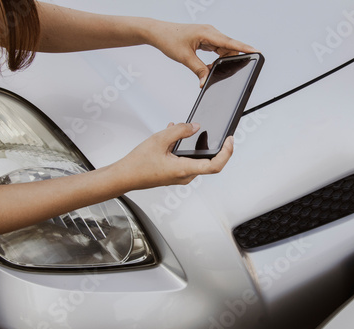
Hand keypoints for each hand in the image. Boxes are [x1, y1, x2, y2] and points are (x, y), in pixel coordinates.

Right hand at [111, 123, 233, 190]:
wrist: (124, 177)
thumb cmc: (137, 164)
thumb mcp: (159, 140)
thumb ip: (180, 131)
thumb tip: (195, 126)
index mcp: (184, 169)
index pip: (215, 166)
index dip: (227, 153)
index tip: (230, 141)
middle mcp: (185, 176)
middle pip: (209, 162)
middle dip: (214, 146)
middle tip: (221, 134)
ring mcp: (180, 177)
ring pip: (197, 160)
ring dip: (196, 146)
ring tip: (187, 130)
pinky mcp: (175, 174)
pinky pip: (187, 161)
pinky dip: (186, 149)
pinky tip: (174, 136)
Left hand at [146, 21, 258, 86]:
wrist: (158, 33)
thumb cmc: (169, 39)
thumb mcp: (185, 57)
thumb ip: (198, 70)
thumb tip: (207, 81)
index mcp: (207, 33)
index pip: (230, 42)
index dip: (244, 47)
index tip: (256, 51)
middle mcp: (210, 32)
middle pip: (229, 47)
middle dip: (230, 60)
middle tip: (228, 71)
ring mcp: (208, 36)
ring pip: (223, 50)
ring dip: (221, 61)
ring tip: (211, 69)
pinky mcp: (205, 40)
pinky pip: (217, 50)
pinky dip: (215, 59)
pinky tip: (210, 67)